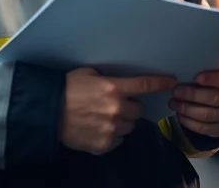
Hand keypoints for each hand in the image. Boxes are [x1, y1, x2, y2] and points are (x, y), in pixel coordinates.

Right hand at [60, 68, 176, 154]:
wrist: (47, 113)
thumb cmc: (66, 89)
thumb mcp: (88, 74)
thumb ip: (108, 79)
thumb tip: (120, 82)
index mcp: (114, 88)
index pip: (144, 85)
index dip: (160, 83)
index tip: (171, 82)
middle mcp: (116, 109)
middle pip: (138, 110)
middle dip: (130, 107)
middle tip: (115, 105)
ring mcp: (111, 128)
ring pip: (130, 126)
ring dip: (122, 122)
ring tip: (104, 118)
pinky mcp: (104, 144)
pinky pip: (118, 140)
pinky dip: (112, 136)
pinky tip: (98, 129)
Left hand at [169, 67, 218, 137]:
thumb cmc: (218, 83)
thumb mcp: (218, 72)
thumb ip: (207, 71)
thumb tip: (184, 71)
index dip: (210, 79)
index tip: (196, 77)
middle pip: (214, 98)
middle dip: (192, 95)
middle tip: (176, 91)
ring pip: (207, 115)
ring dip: (186, 109)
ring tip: (173, 102)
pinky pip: (203, 128)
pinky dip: (188, 121)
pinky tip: (179, 114)